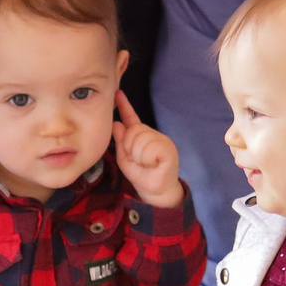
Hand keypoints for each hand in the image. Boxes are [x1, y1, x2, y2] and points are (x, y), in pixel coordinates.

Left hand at [112, 93, 184, 208]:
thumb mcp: (125, 158)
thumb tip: (116, 123)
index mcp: (143, 136)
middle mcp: (154, 135)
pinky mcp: (169, 149)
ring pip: (140, 139)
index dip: (125, 105)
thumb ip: (120, 141)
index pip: (132, 118)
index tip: (117, 93)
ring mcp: (163, 141)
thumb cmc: (142, 175)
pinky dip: (146, 158)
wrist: (156, 193)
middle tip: (137, 161)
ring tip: (145, 164)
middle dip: (129, 147)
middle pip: (134, 130)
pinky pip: (150, 147)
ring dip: (137, 155)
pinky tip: (152, 164)